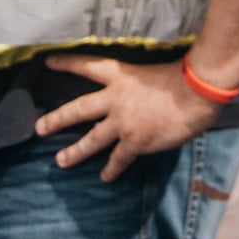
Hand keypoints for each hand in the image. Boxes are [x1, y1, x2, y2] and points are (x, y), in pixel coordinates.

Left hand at [34, 55, 221, 180]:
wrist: (198, 90)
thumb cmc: (186, 76)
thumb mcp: (157, 73)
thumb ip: (145, 85)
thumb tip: (148, 98)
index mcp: (122, 76)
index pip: (89, 66)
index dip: (67, 63)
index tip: (48, 62)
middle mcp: (116, 99)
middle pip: (78, 109)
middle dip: (57, 119)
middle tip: (40, 128)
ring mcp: (123, 122)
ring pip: (91, 139)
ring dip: (75, 151)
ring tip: (61, 161)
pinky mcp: (135, 141)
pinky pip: (118, 159)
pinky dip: (112, 169)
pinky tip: (105, 177)